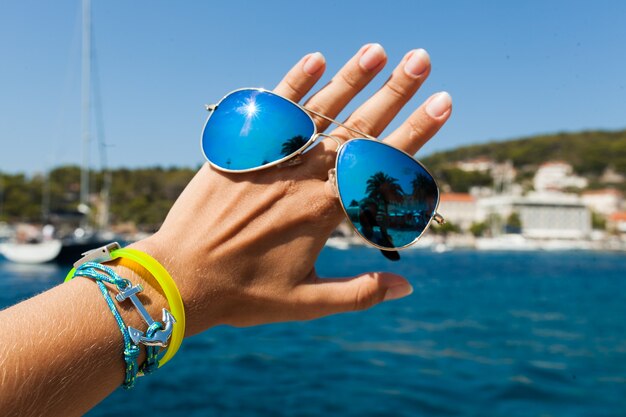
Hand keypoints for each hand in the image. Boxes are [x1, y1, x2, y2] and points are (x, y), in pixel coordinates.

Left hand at [135, 43, 451, 334]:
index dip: (416, 133)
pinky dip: (293, 84)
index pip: (381, 165)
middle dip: (394, 93)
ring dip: (350, 79)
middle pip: (357, 129)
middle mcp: (303, 178)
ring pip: (318, 114)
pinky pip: (272, 113)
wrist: (180, 277)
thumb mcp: (307, 303)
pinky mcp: (242, 152)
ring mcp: (272, 160)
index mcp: (325, 212)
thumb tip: (408, 286)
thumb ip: (360, 293)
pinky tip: (314, 59)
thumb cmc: (244, 293)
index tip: (443, 103)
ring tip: (378, 51)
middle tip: (422, 60)